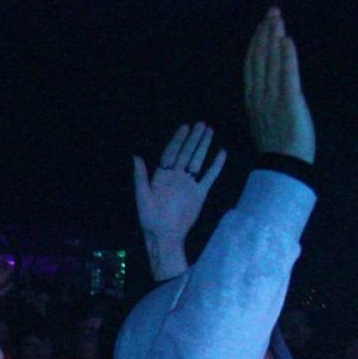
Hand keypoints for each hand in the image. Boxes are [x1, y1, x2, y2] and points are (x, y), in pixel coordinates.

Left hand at [134, 122, 224, 244]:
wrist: (165, 234)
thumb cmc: (150, 217)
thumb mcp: (142, 195)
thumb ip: (141, 176)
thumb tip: (136, 156)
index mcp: (162, 176)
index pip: (171, 153)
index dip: (178, 140)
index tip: (184, 127)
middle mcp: (176, 176)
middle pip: (186, 153)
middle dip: (193, 139)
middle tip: (201, 124)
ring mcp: (189, 183)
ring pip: (198, 160)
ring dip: (204, 146)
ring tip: (210, 131)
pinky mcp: (200, 193)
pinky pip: (210, 176)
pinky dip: (216, 165)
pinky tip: (221, 152)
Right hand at [244, 7, 314, 162]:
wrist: (283, 163)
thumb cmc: (277, 144)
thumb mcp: (264, 119)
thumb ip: (263, 100)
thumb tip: (265, 85)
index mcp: (251, 98)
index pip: (252, 64)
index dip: (256, 43)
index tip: (261, 25)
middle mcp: (258, 94)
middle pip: (259, 58)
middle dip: (264, 33)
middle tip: (272, 11)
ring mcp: (272, 97)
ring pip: (271, 62)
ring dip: (274, 37)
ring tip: (278, 18)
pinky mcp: (289, 101)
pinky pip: (286, 74)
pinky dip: (286, 56)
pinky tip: (286, 40)